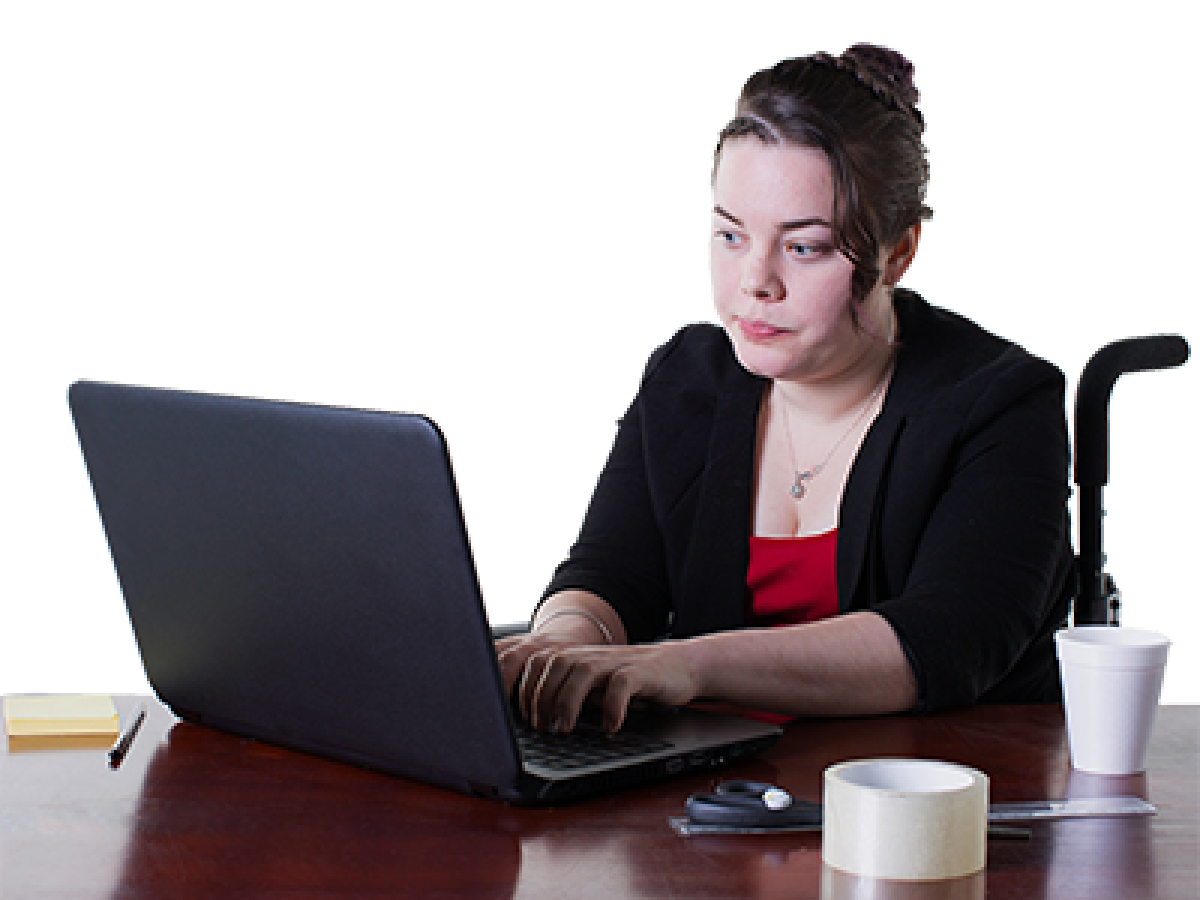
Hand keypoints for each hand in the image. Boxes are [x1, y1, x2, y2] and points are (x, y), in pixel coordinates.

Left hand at [501, 639, 700, 733]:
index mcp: (577, 657)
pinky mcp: (641, 671)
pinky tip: (611, 727)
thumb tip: (538, 720)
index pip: (539, 663)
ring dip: (568, 701)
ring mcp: (616, 661)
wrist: (677, 666)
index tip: (526, 720)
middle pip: (555, 665)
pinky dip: (612, 706)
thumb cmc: (631, 681)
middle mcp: (592, 655)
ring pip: (583, 671)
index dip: (526, 690)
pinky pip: (622, 684)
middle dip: (543, 698)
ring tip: (565, 729)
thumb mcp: (595, 688)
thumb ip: (570, 695)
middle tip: (543, 728)